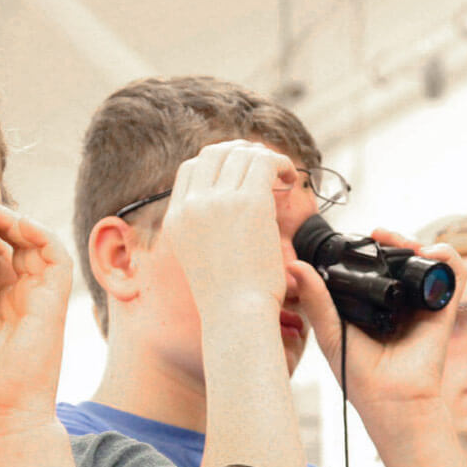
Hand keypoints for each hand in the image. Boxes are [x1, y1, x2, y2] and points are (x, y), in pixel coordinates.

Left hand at [0, 193, 72, 436]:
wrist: (6, 412)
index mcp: (5, 302)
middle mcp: (26, 295)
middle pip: (14, 244)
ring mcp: (43, 297)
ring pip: (35, 243)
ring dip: (12, 220)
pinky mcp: (56, 301)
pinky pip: (57, 256)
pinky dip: (39, 234)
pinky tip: (14, 222)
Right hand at [163, 139, 297, 321]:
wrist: (235, 314)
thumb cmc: (225, 297)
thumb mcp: (199, 257)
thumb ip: (204, 227)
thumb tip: (229, 204)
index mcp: (176, 219)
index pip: (192, 169)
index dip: (219, 163)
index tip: (241, 174)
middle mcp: (192, 206)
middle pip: (214, 153)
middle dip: (241, 153)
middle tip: (263, 169)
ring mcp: (218, 201)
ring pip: (242, 153)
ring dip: (265, 159)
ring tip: (280, 176)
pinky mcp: (249, 202)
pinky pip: (266, 161)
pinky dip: (281, 164)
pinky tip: (290, 180)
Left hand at [293, 228, 466, 410]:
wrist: (388, 398)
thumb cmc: (357, 373)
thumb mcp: (329, 331)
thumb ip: (315, 299)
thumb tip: (294, 266)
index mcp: (371, 305)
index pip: (373, 268)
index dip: (368, 249)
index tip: (357, 237)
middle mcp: (398, 302)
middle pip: (400, 259)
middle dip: (393, 240)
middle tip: (379, 234)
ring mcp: (421, 304)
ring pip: (426, 261)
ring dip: (416, 242)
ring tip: (401, 241)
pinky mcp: (443, 310)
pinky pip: (453, 275)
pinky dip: (446, 257)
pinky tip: (429, 253)